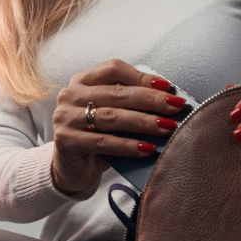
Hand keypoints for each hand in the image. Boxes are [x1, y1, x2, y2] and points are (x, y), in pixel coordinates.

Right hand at [50, 59, 188, 194]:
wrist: (72, 171)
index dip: (142, 77)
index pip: (113, 69)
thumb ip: (130, 105)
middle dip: (150, 100)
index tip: (167, 87)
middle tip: (175, 107)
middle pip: (116, 93)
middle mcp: (70, 96)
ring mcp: (65, 118)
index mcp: (82, 81)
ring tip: (167, 127)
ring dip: (143, 122)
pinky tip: (148, 149)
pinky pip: (104, 142)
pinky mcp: (65, 141)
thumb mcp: (112, 116)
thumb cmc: (97, 138)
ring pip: (112, 117)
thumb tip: (168, 101)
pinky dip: (129, 145)